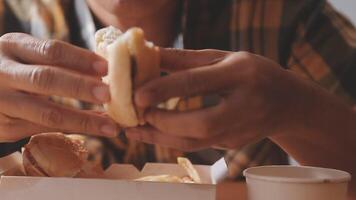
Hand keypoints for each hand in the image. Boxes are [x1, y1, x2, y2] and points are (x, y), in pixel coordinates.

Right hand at [0, 33, 117, 141]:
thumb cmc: (16, 69)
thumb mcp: (28, 55)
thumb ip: (57, 60)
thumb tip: (104, 71)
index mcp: (13, 47)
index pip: (50, 50)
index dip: (80, 58)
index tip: (105, 67)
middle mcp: (2, 73)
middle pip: (45, 79)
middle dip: (80, 86)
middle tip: (108, 93)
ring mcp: (2, 103)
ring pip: (47, 113)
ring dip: (83, 119)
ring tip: (110, 124)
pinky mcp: (5, 128)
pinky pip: (47, 129)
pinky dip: (75, 129)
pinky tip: (97, 128)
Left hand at [126, 48, 308, 150]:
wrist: (287, 103)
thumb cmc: (253, 73)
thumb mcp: (225, 57)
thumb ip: (187, 59)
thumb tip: (152, 55)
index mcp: (241, 74)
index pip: (198, 83)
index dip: (166, 90)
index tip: (138, 94)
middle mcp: (244, 105)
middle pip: (199, 123)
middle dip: (163, 121)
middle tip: (137, 112)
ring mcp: (240, 130)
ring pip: (195, 142)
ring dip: (160, 137)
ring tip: (134, 129)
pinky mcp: (232, 144)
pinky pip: (196, 146)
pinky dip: (171, 140)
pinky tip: (153, 132)